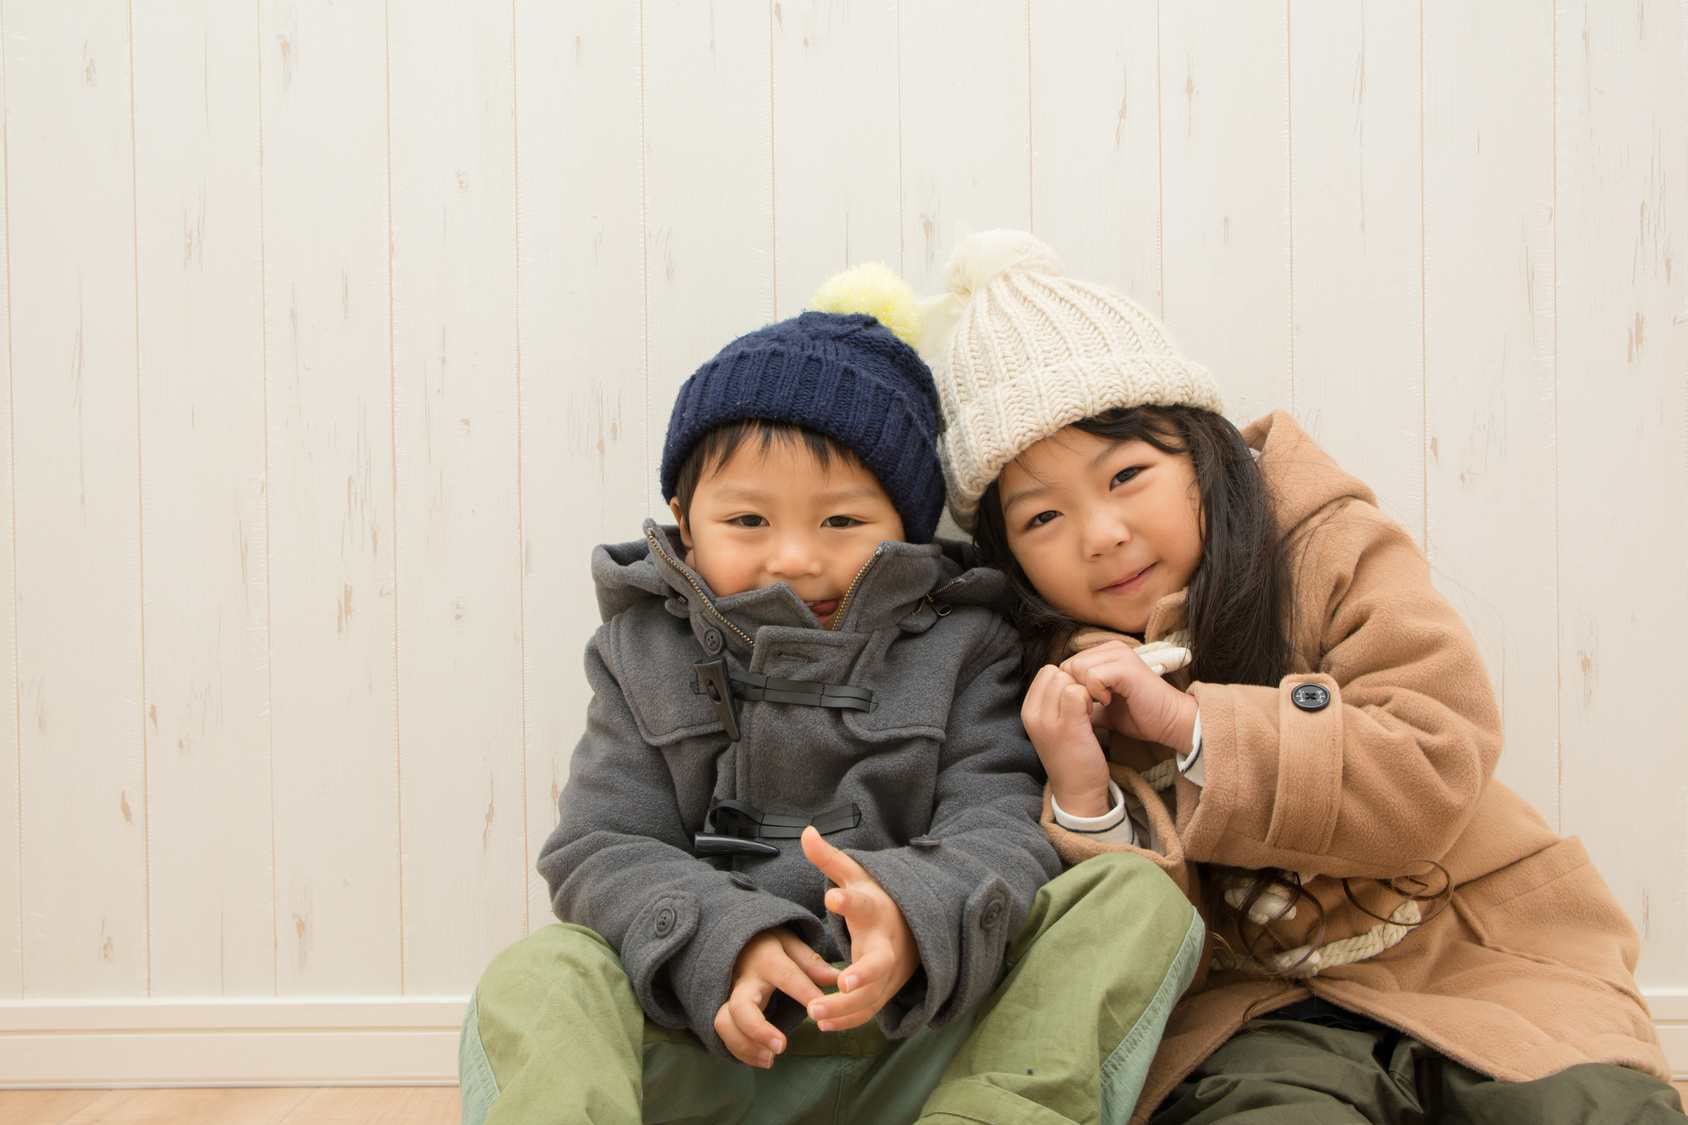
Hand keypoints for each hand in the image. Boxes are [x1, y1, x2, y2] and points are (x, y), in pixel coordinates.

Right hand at [715, 925, 839, 1066]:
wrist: (739, 943)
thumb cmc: (772, 945)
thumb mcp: (792, 944)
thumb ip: (811, 962)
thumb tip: (837, 978)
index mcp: (767, 959)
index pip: (786, 976)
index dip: (803, 993)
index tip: (819, 1011)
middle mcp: (745, 980)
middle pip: (740, 1007)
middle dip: (758, 1030)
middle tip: (781, 1046)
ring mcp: (730, 996)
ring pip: (725, 1023)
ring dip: (745, 1045)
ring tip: (770, 1059)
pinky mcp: (726, 1010)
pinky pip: (724, 1033)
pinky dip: (740, 1051)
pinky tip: (764, 1059)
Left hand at [800, 827, 919, 1031]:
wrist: (913, 929)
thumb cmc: (876, 900)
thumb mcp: (855, 877)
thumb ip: (829, 860)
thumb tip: (806, 831)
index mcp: (875, 911)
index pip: (863, 905)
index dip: (847, 902)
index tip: (830, 898)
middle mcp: (886, 944)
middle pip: (880, 962)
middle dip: (862, 974)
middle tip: (840, 983)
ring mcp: (888, 972)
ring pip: (872, 995)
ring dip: (845, 1007)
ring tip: (815, 1012)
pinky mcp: (885, 992)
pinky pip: (869, 1011)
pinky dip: (849, 1020)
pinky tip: (823, 1024)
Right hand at [1022, 663, 1113, 817]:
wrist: (1077, 792)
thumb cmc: (1070, 756)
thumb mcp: (1051, 726)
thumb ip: (1053, 701)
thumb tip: (1069, 674)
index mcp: (1028, 711)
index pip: (1046, 672)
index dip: (1066, 679)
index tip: (1077, 699)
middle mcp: (1032, 714)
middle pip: (1056, 672)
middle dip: (1075, 682)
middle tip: (1086, 704)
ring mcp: (1047, 721)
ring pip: (1066, 679)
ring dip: (1084, 690)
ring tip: (1089, 710)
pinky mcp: (1066, 727)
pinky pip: (1077, 692)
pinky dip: (1090, 698)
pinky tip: (1094, 714)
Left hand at [1059, 641, 1197, 755]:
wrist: (1171, 723)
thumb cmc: (1142, 716)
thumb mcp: (1105, 709)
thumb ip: (1086, 703)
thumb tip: (1064, 708)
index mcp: (1107, 655)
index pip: (1069, 664)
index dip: (1070, 688)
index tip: (1085, 706)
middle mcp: (1113, 649)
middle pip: (1069, 664)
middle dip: (1074, 689)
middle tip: (1090, 706)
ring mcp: (1121, 656)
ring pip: (1078, 667)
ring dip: (1084, 691)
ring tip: (1101, 704)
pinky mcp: (1126, 667)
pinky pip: (1093, 675)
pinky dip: (1095, 692)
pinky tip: (1108, 702)